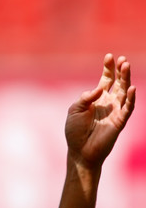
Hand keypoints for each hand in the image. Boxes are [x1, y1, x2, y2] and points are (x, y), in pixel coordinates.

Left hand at [65, 54, 135, 168]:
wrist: (79, 151)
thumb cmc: (75, 131)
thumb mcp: (75, 109)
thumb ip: (86, 97)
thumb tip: (99, 88)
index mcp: (97, 98)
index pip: (106, 80)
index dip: (108, 68)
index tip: (109, 56)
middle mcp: (108, 103)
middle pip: (118, 83)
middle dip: (120, 71)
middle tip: (123, 59)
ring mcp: (115, 112)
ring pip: (124, 92)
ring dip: (126, 80)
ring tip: (126, 66)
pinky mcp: (119, 122)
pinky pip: (127, 109)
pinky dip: (130, 99)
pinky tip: (132, 88)